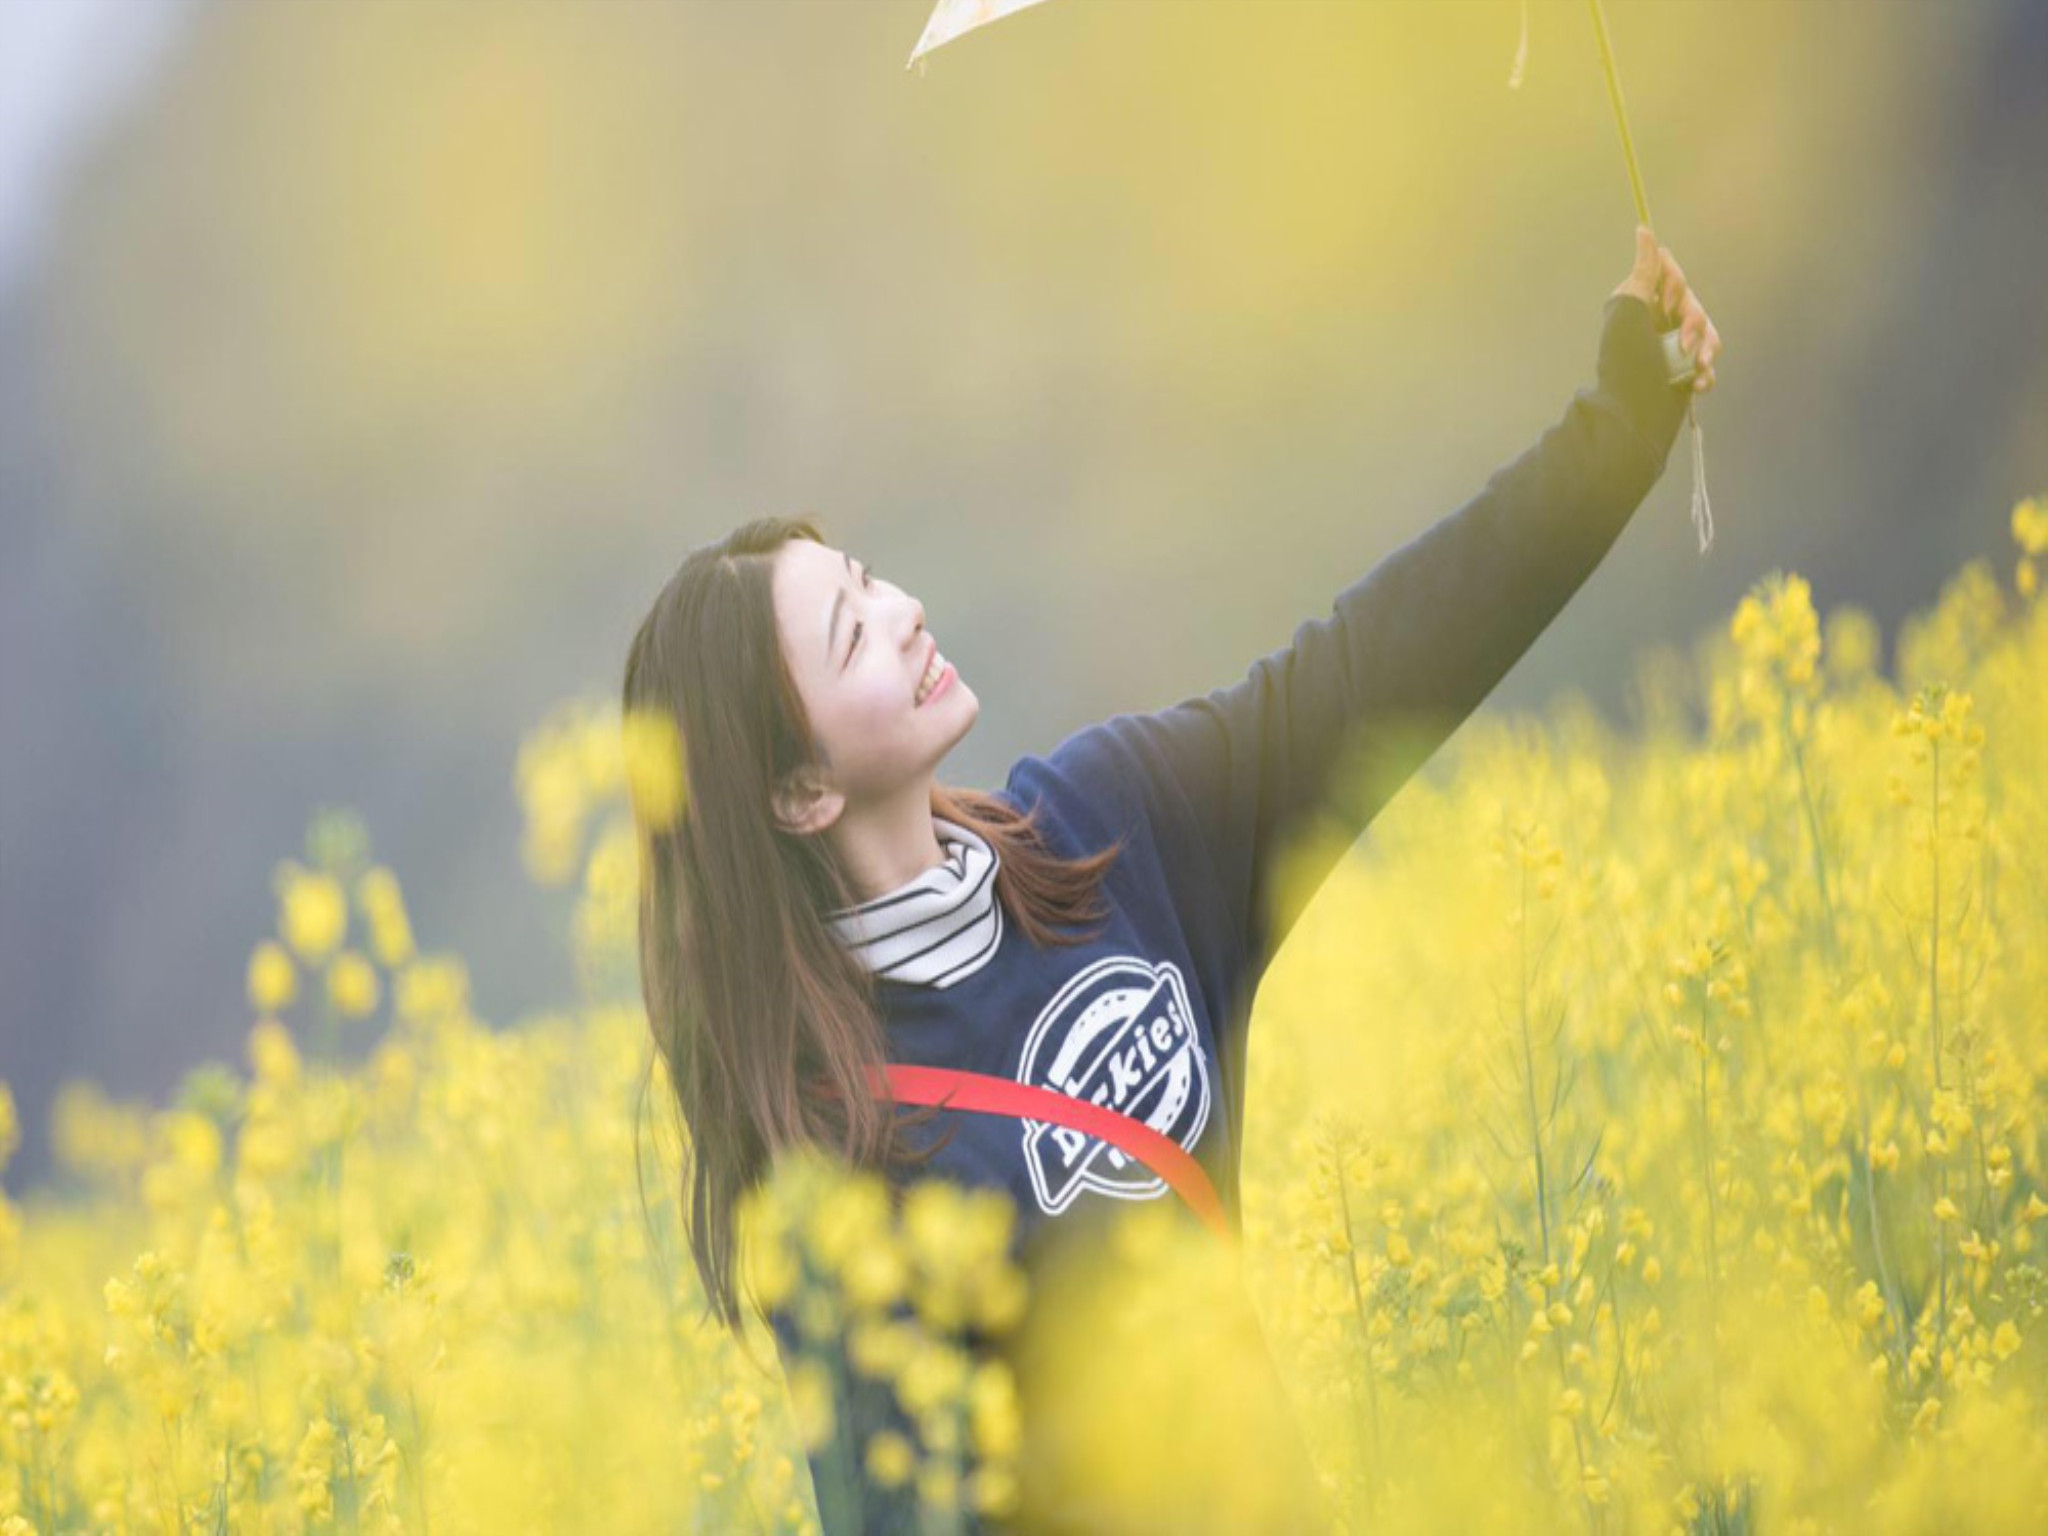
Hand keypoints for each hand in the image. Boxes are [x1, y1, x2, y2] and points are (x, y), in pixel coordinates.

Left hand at [1613, 224, 1720, 394]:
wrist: (1629, 416)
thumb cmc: (1623, 362)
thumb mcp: (1628, 308)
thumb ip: (1642, 272)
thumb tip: (1644, 230)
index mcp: (1639, 305)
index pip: (1672, 278)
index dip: (1674, 289)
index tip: (1664, 304)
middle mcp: (1655, 324)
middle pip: (1693, 305)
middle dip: (1694, 323)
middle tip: (1682, 344)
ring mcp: (1670, 350)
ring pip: (1707, 335)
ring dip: (1706, 350)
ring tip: (1696, 368)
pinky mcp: (1683, 374)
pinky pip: (1707, 364)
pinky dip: (1706, 375)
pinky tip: (1697, 385)